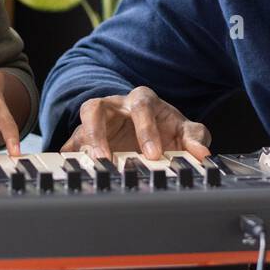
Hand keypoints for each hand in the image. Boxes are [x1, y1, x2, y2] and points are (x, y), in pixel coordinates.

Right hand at [60, 86, 210, 161]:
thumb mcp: (184, 130)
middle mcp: (115, 106)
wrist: (150, 131)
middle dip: (100, 132)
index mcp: (142, 101)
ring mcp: (97, 122)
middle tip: (107, 158)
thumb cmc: (166, 128)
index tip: (153, 154)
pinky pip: (70, 143)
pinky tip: (69, 169)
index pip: (141, 106)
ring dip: (84, 142)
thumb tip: (202, 154)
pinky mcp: (85, 138)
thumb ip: (195, 138)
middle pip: (97, 107)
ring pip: (80, 123)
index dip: (146, 130)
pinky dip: (68, 155)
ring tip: (91, 164)